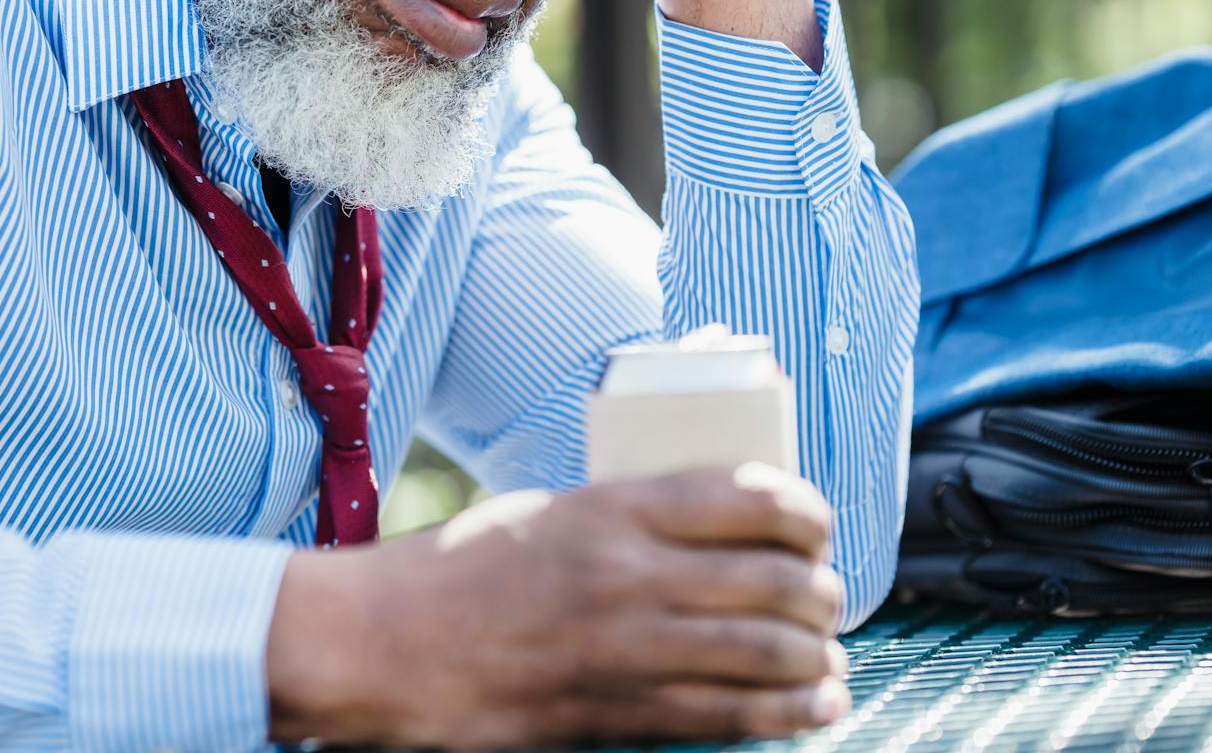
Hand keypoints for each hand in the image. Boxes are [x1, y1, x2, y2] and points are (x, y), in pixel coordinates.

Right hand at [266, 463, 850, 747]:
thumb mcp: (548, 509)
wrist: (383, 643)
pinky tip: (815, 707)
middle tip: (829, 596)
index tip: (817, 525)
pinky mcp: (616, 711)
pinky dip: (788, 713)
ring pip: (766, 651)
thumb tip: (712, 513)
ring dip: (817, 656)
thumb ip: (629, 512)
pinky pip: (729, 714)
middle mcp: (629, 573)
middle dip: (822, 592)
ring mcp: (626, 648)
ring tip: (827, 657)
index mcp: (611, 506)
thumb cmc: (458, 569)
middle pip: (773, 578)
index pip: (748, 496)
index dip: (806, 512)